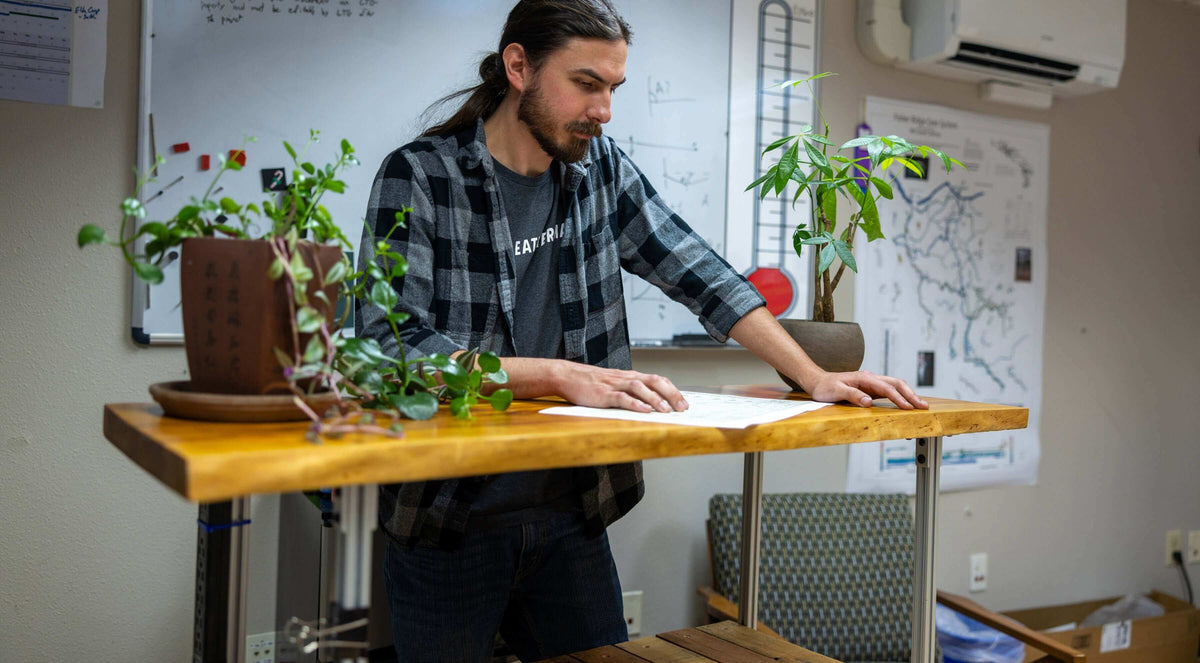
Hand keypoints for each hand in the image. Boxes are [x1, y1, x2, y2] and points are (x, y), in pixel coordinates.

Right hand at [554, 363, 688, 412]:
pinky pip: (621, 398)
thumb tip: (651, 404)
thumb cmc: (592, 383)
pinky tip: (644, 411)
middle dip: (671, 394)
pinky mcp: (603, 394)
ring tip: (667, 410)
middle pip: (654, 381)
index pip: (658, 380)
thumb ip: (632, 391)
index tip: (684, 402)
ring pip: (640, 388)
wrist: (568, 376)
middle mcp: (626, 378)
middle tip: (683, 407)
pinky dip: (634, 404)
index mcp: (631, 376)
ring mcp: (614, 385)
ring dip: (655, 399)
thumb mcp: (616, 384)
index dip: (673, 390)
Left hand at [806, 370, 927, 409]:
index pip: (886, 388)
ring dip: (908, 395)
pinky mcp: (871, 389)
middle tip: (923, 406)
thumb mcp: (836, 391)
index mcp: (864, 378)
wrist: (818, 381)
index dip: (898, 398)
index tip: (909, 407)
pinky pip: (889, 391)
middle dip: (911, 394)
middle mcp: (870, 378)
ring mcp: (872, 383)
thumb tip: (869, 402)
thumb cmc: (825, 387)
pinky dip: (900, 396)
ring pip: (895, 386)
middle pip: (896, 383)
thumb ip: (852, 395)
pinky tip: (907, 403)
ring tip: (920, 405)